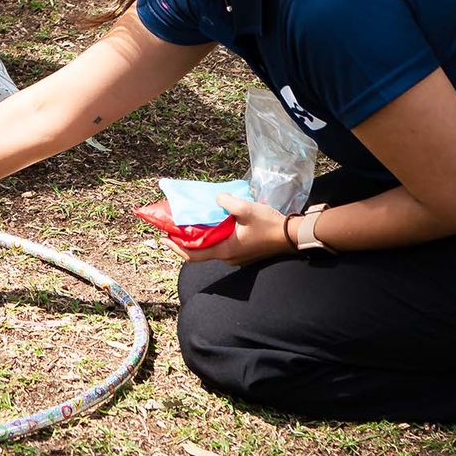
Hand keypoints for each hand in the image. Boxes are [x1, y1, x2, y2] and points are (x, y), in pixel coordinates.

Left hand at [172, 194, 294, 266]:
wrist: (291, 236)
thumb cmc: (268, 225)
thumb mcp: (246, 209)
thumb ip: (227, 202)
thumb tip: (216, 198)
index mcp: (225, 250)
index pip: (193, 254)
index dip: (176, 247)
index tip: (164, 238)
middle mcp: (228, 257)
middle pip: (200, 251)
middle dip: (185, 240)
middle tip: (175, 226)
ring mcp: (236, 256)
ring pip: (212, 247)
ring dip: (200, 237)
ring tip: (192, 222)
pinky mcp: (243, 252)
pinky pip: (222, 245)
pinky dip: (213, 236)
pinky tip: (214, 223)